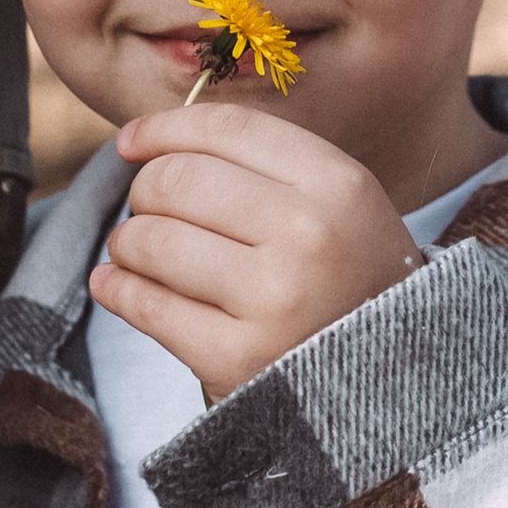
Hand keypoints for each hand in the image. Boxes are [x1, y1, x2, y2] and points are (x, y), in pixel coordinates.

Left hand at [95, 96, 421, 397]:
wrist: (390, 379)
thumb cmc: (346, 278)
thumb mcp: (336, 202)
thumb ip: (255, 162)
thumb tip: (138, 140)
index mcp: (338, 184)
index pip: (227, 129)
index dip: (165, 128)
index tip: (132, 141)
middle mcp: (309, 235)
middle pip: (178, 179)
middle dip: (145, 191)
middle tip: (150, 211)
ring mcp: (274, 299)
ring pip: (151, 239)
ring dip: (128, 242)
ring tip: (138, 252)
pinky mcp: (237, 357)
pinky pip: (146, 305)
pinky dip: (118, 289)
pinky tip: (117, 284)